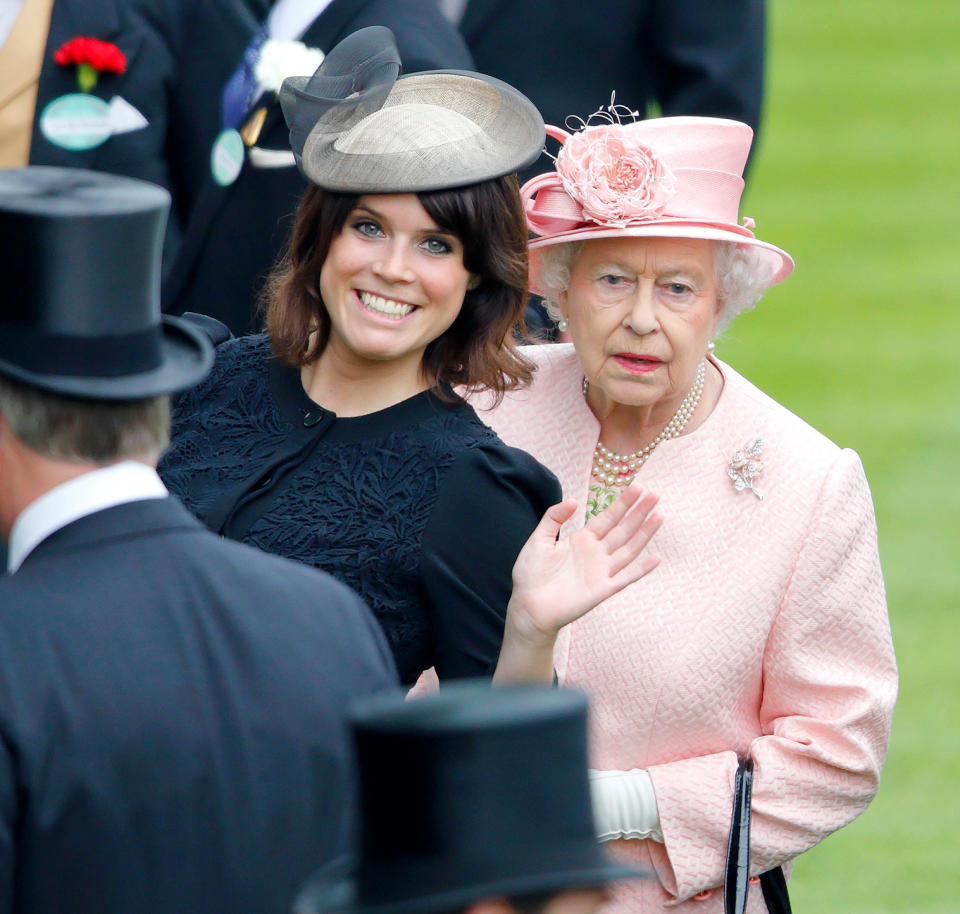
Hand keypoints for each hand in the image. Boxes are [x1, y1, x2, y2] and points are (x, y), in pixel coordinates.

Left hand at [507, 480, 661, 645]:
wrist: (528, 606)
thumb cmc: (531, 575)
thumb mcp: (539, 540)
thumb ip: (553, 518)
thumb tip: (574, 501)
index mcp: (582, 540)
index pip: (607, 518)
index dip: (622, 504)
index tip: (637, 488)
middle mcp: (595, 553)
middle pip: (622, 529)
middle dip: (638, 513)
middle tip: (654, 495)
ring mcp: (601, 571)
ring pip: (628, 549)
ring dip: (644, 534)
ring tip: (659, 516)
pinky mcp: (603, 589)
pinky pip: (626, 578)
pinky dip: (641, 569)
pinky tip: (655, 557)